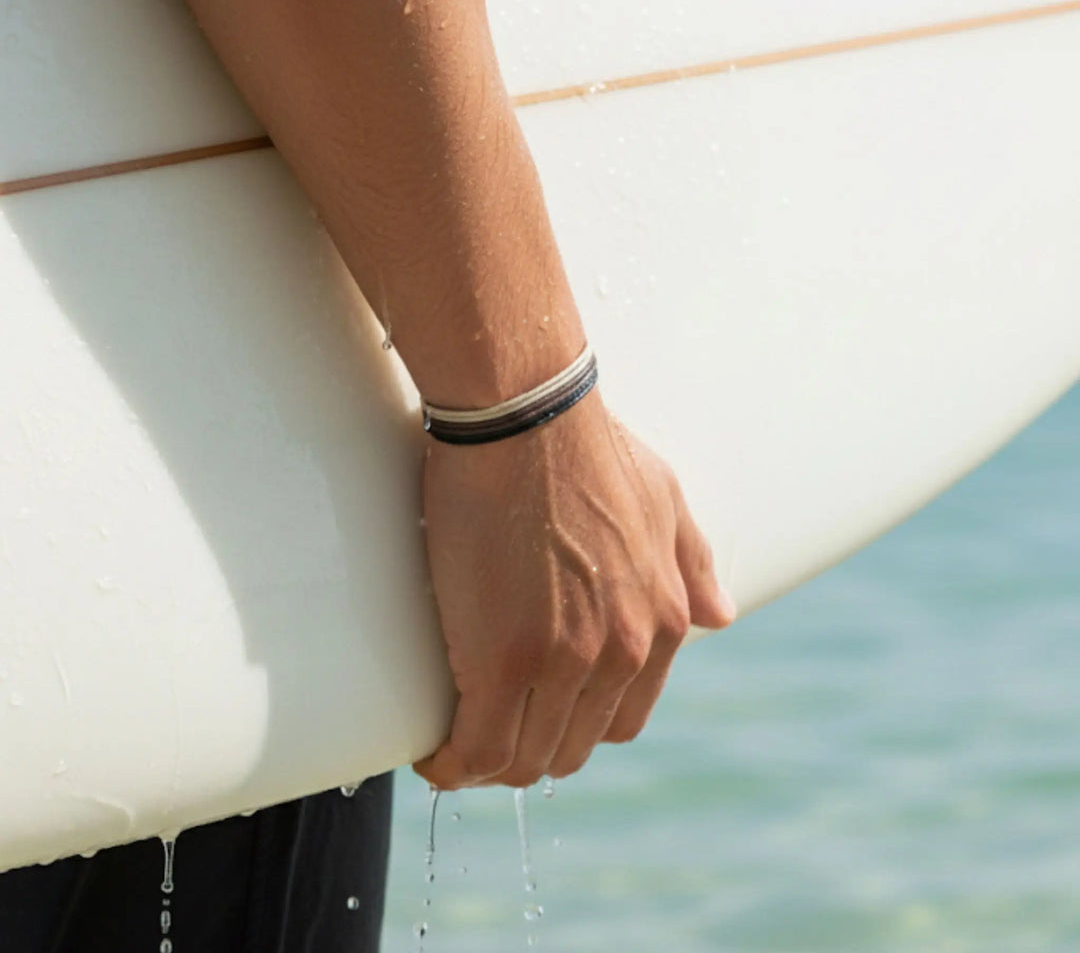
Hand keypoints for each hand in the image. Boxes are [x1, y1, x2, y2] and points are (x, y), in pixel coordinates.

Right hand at [412, 388, 735, 789]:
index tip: (542, 715)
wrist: (527, 417)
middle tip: (492, 728)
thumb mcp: (666, 498)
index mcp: (662, 621)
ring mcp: (563, 662)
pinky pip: (479, 746)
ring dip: (492, 763)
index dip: (579, 726)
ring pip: (527, 757)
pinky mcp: (501, 659)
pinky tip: (436, 753)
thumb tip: (722, 616)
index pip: (625, 718)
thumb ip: (692, 565)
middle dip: (533, 748)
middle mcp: (622, 652)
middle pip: (575, 747)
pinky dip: (455, 762)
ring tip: (459, 746)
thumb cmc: (588, 446)